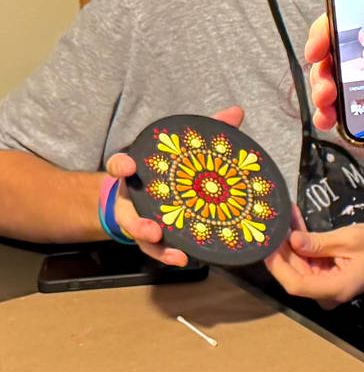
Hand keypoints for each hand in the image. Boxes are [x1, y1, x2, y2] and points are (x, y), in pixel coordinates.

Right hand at [105, 105, 244, 266]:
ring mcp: (139, 220)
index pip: (119, 166)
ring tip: (170, 249)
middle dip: (137, 221)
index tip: (127, 165)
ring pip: (140, 234)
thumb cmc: (167, 170)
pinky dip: (168, 255)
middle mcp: (133, 198)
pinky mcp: (151, 237)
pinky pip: (157, 249)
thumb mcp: (181, 150)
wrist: (146, 194)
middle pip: (128, 210)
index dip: (121, 165)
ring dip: (152, 242)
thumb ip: (207, 131)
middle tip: (152, 226)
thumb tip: (236, 112)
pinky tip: (184, 259)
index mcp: (136, 174)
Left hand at [263, 213, 363, 307]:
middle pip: (296, 275)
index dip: (278, 265)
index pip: (296, 284)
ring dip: (291, 244)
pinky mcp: (330, 275)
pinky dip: (304, 244)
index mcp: (335, 288)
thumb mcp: (349, 239)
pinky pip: (311, 262)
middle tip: (271, 224)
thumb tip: (291, 240)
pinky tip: (295, 223)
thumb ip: (318, 243)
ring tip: (283, 218)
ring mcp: (329, 284)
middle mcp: (329, 292)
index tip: (266, 245)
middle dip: (282, 250)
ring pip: (301, 267)